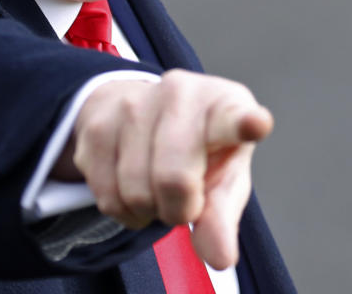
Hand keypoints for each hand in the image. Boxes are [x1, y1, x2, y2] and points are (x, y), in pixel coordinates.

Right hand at [57, 69, 273, 269]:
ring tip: (157, 188)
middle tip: (186, 202)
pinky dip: (124, 210)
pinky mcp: (95, 126)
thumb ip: (223, 216)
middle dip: (180, 209)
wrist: (139, 109)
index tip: (256, 124)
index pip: (233, 117)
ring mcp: (130, 105)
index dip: (244, 124)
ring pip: (136, 193)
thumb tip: (218, 258)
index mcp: (221, 104)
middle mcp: (177, 93)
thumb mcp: (223, 176)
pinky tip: (133, 187)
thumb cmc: (196, 148)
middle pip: (175, 179)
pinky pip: (108, 197)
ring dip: (149, 209)